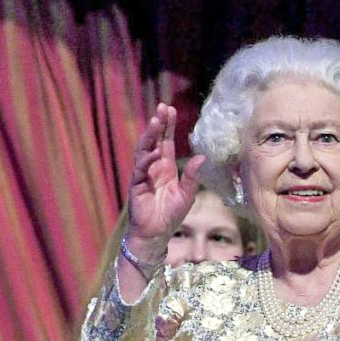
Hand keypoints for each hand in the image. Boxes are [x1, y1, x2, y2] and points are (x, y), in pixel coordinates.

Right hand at [126, 103, 204, 258]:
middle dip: (158, 124)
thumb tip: (202, 156)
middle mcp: (154, 167)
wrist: (156, 233)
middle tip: (162, 107)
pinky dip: (147, 160)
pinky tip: (154, 152)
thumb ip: (192, 176)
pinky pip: (141, 170)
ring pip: (144, 150)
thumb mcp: (187, 194)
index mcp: (166, 167)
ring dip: (150, 136)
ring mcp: (143, 175)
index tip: (170, 109)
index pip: (166, 141)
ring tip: (156, 122)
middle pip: (154, 140)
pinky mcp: (137, 185)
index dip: (168, 126)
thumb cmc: (171, 214)